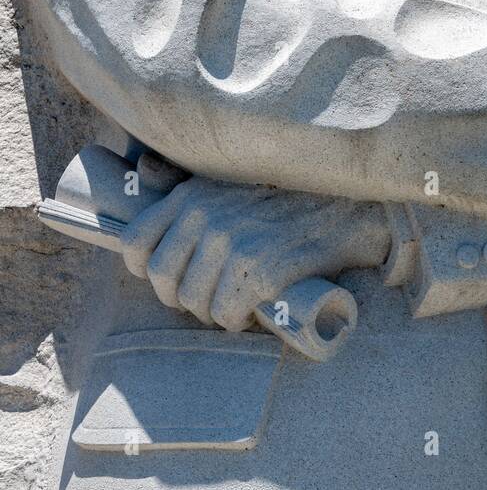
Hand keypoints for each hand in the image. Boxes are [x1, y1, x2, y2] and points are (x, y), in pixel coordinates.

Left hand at [121, 177, 390, 330]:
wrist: (347, 210)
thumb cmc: (288, 198)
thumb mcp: (230, 178)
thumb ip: (186, 180)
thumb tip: (143, 169)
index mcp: (192, 194)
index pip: (136, 243)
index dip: (148, 269)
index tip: (174, 277)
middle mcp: (206, 215)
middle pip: (163, 280)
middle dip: (184, 296)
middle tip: (212, 295)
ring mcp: (232, 244)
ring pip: (195, 303)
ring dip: (213, 311)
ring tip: (235, 302)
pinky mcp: (259, 271)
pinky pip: (227, 314)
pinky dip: (236, 320)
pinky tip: (251, 311)